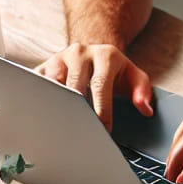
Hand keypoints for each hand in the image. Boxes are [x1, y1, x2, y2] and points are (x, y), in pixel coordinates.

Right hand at [35, 43, 153, 130]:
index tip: (104, 129)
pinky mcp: (43, 66)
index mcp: (104, 55)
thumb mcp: (134, 76)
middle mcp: (79, 53)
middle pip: (74, 86)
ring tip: (63, 125)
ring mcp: (58, 58)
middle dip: (79, 111)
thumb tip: (145, 110)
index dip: (101, 109)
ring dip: (57, 106)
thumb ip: (143, 91)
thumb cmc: (115, 70)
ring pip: (53, 85)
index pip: (100, 85)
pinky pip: (37, 85)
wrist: (94, 52)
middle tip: (83, 131)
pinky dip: (41, 101)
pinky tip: (47, 115)